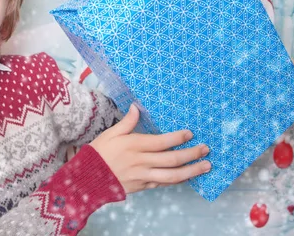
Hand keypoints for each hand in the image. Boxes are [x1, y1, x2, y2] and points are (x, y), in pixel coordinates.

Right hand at [90, 104, 210, 193]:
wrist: (87, 179)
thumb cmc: (99, 153)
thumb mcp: (111, 133)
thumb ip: (127, 122)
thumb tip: (136, 106)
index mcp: (134, 146)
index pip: (162, 142)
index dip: (178, 138)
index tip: (190, 133)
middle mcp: (142, 162)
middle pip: (172, 160)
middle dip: (191, 154)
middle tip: (206, 149)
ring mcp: (143, 176)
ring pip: (172, 176)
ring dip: (191, 171)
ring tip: (205, 166)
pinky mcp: (142, 186)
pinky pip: (164, 184)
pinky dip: (177, 180)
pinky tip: (187, 176)